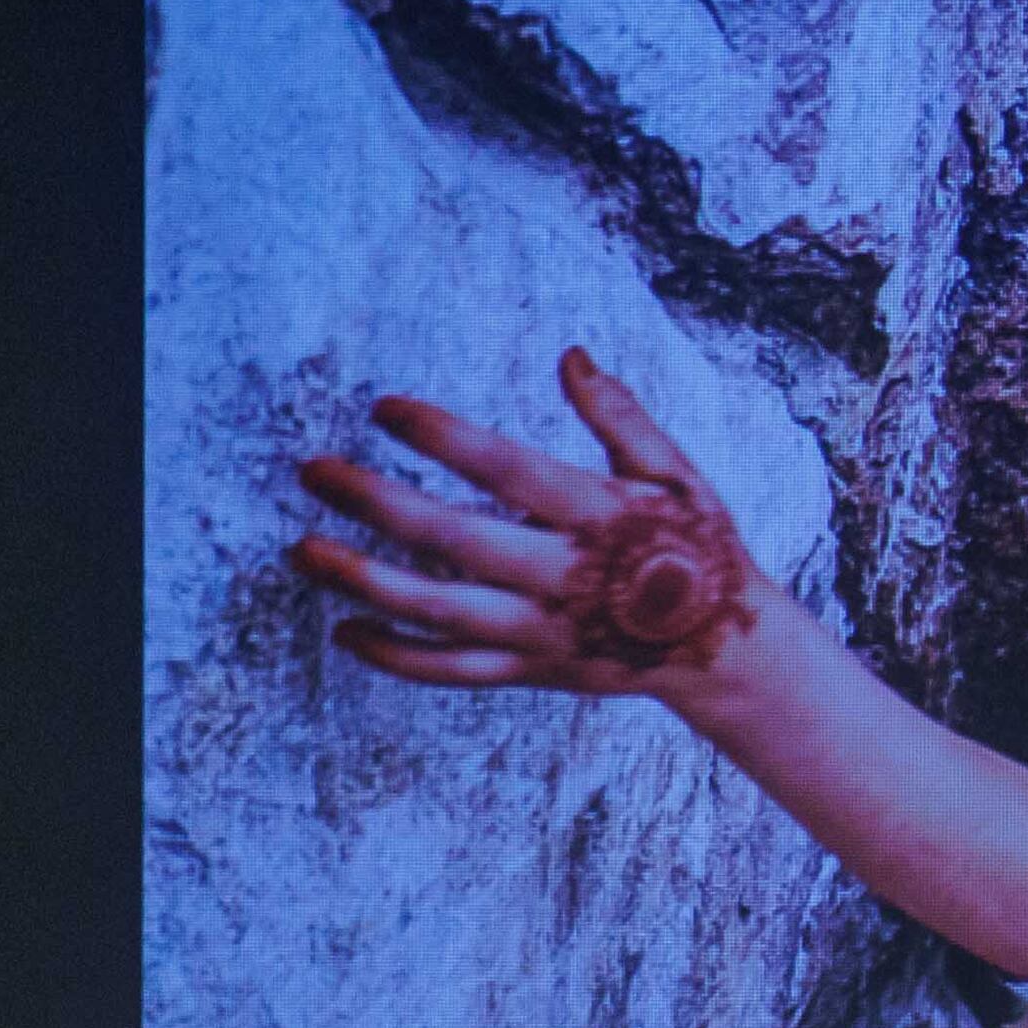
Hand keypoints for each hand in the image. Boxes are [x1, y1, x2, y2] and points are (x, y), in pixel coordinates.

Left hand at [297, 350, 780, 701]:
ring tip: (303, 550)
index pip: (506, 469)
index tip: (384, 407)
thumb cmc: (694, 545)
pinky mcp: (530, 670)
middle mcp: (563, 577)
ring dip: (364, 581)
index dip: (442, 437)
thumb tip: (571, 355)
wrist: (723, 648)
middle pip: (454, 540)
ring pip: (440, 612)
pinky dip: (396, 658)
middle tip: (314, 469)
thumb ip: (621, 415)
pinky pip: (452, 671)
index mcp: (598, 515)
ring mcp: (542, 632)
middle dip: (376, 502)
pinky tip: (344, 631)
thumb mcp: (676, 472)